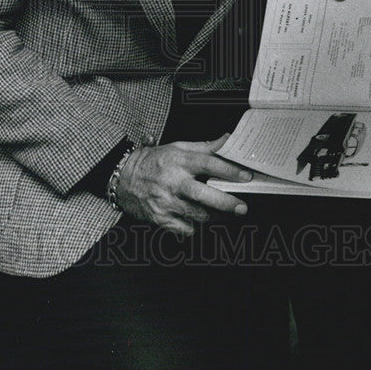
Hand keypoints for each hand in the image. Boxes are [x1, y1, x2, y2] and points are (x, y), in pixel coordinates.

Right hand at [114, 135, 252, 235]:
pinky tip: (197, 218)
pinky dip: (195, 226)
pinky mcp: (161, 219)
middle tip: (242, 207)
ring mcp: (165, 202)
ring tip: (224, 213)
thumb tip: (227, 140)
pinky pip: (186, 229)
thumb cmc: (154, 162)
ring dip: (215, 216)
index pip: (208, 164)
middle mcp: (172, 182)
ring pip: (198, 215)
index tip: (246, 176)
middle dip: (226, 203)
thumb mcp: (177, 147)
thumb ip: (204, 147)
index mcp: (177, 160)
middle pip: (203, 195)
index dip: (229, 170)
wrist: (124, 178)